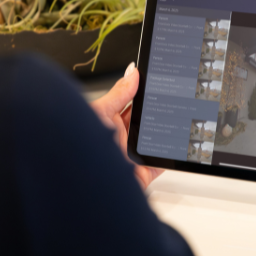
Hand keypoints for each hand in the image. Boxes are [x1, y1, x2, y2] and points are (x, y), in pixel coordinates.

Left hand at [91, 63, 163, 189]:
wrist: (83, 183)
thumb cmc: (81, 147)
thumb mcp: (100, 112)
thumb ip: (119, 93)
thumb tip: (132, 72)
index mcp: (107, 121)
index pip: (129, 103)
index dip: (142, 93)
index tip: (156, 82)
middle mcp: (119, 138)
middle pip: (143, 122)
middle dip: (154, 113)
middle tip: (168, 100)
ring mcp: (130, 156)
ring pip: (153, 141)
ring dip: (162, 133)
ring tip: (173, 120)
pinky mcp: (140, 174)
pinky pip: (159, 164)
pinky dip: (168, 157)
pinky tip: (174, 147)